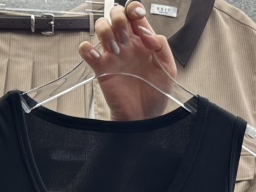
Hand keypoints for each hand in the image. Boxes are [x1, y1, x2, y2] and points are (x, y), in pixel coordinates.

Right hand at [78, 2, 176, 120]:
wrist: (143, 117)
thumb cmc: (155, 95)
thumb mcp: (168, 70)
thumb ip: (162, 47)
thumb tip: (148, 34)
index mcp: (142, 42)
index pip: (134, 14)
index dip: (134, 9)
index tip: (137, 16)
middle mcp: (126, 45)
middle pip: (116, 15)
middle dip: (119, 19)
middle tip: (125, 37)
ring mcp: (113, 56)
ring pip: (101, 27)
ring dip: (106, 32)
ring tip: (116, 49)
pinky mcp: (101, 68)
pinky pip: (87, 51)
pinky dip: (87, 48)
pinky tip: (97, 56)